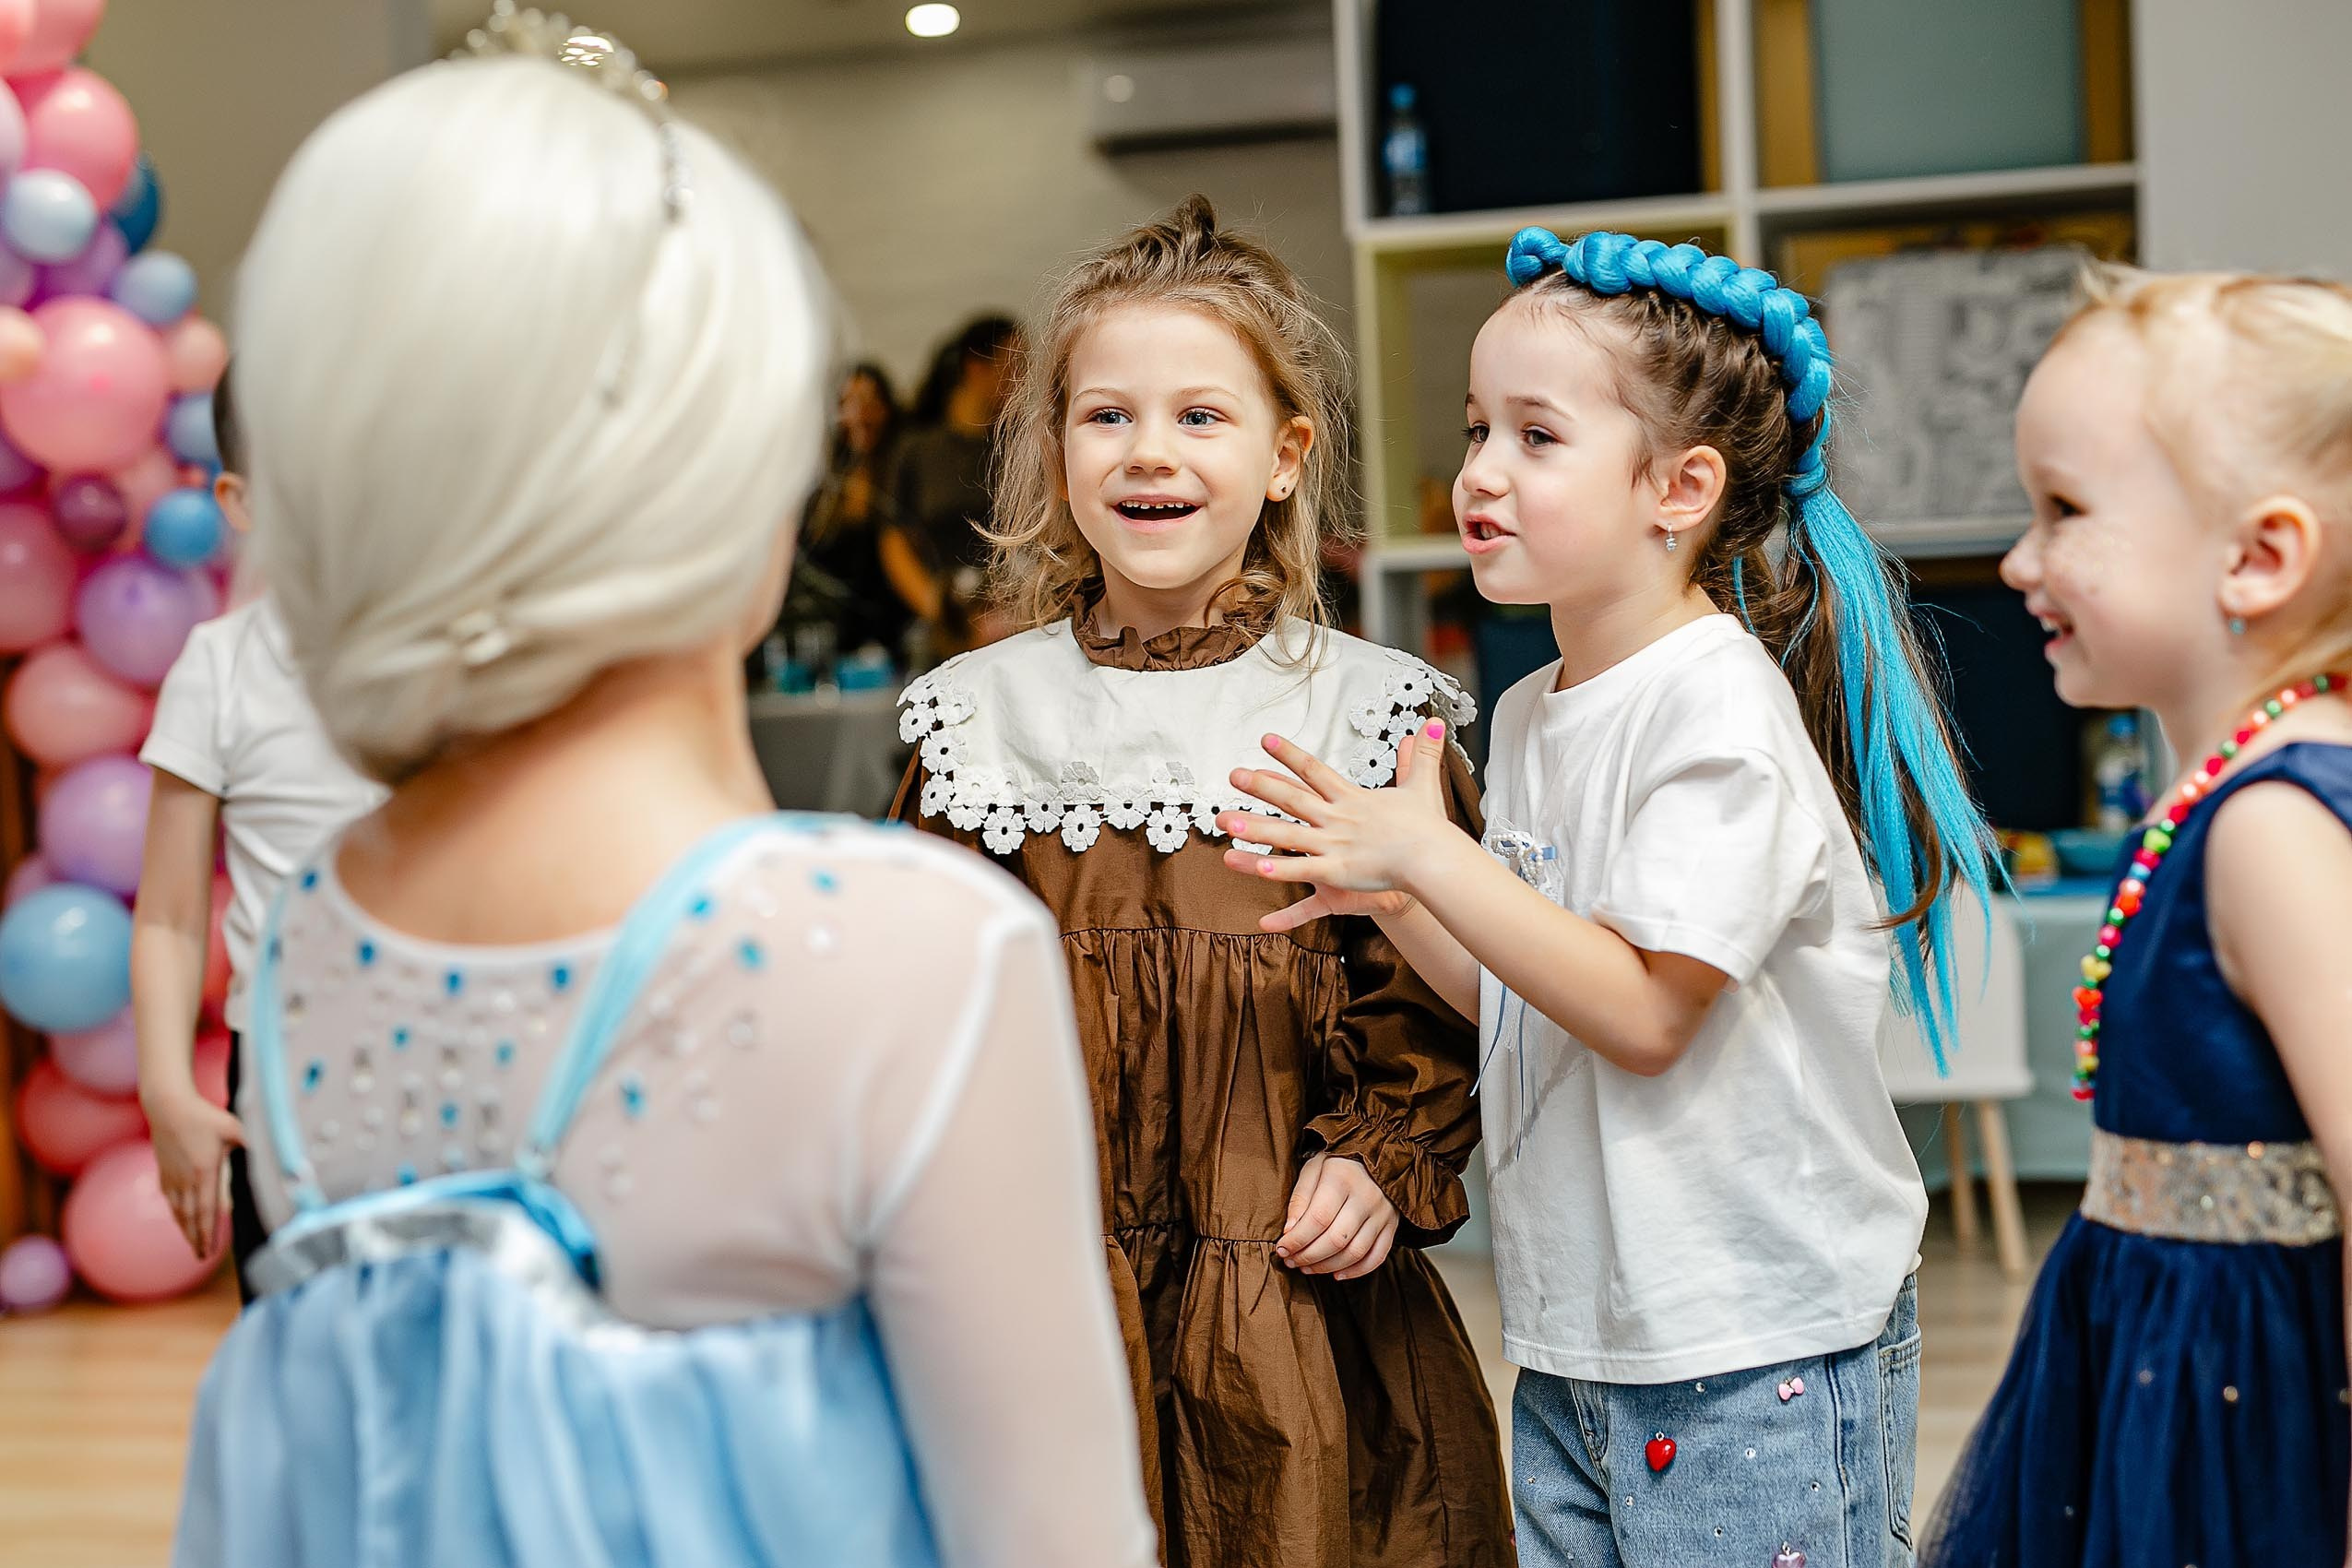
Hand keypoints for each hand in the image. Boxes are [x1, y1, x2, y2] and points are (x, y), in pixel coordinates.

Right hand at [143, 1088, 241, 1258]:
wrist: (167, 1106)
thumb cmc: (204, 1116)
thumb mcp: (233, 1127)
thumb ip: (252, 1142)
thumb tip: (272, 1152)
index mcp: (205, 1171)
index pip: (207, 1210)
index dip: (208, 1233)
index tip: (208, 1251)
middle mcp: (186, 1179)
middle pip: (191, 1217)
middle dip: (197, 1238)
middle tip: (201, 1257)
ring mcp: (172, 1176)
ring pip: (179, 1211)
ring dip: (186, 1230)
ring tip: (192, 1245)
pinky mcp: (164, 1172)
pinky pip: (171, 1199)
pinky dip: (177, 1214)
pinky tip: (180, 1220)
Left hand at [1218, 721, 1453, 933]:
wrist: (1435, 858)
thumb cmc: (1428, 828)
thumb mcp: (1422, 786)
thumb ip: (1422, 756)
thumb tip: (1435, 723)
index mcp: (1352, 798)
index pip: (1314, 771)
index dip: (1289, 754)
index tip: (1265, 740)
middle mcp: (1338, 818)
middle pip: (1292, 798)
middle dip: (1260, 787)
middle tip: (1232, 775)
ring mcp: (1335, 845)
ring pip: (1287, 835)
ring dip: (1255, 828)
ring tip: (1224, 822)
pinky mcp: (1338, 872)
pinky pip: (1303, 871)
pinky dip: (1279, 870)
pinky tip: (1254, 868)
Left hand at [1276, 1153, 1399, 1279]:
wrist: (1379, 1155)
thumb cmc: (1339, 1162)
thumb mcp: (1314, 1168)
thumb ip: (1300, 1198)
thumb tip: (1290, 1232)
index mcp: (1343, 1178)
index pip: (1318, 1218)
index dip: (1297, 1239)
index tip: (1281, 1249)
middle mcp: (1367, 1197)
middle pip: (1335, 1239)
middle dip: (1308, 1256)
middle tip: (1291, 1261)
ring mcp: (1383, 1214)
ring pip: (1354, 1252)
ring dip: (1327, 1267)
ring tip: (1307, 1268)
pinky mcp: (1392, 1226)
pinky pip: (1377, 1257)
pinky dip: (1356, 1271)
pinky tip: (1336, 1274)